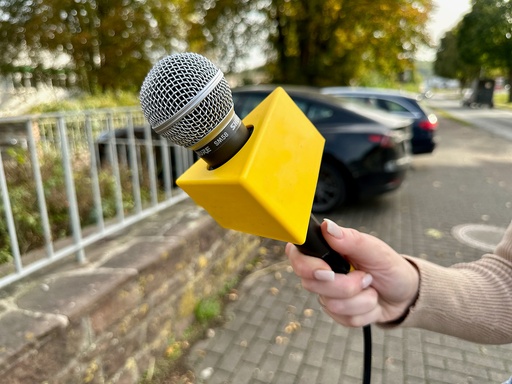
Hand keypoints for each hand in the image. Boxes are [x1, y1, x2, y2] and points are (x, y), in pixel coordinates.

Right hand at [286, 219, 419, 326]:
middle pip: (312, 284)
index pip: (296, 254)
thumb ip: (351, 239)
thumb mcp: (375, 250)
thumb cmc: (389, 267)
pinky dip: (365, 312)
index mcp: (325, 250)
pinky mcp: (337, 313)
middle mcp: (321, 271)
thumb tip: (328, 227)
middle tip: (366, 277)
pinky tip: (371, 302)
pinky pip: (344, 319)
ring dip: (361, 300)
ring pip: (331, 304)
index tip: (327, 271)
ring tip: (371, 288)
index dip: (305, 265)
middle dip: (345, 285)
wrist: (404, 294)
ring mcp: (327, 293)